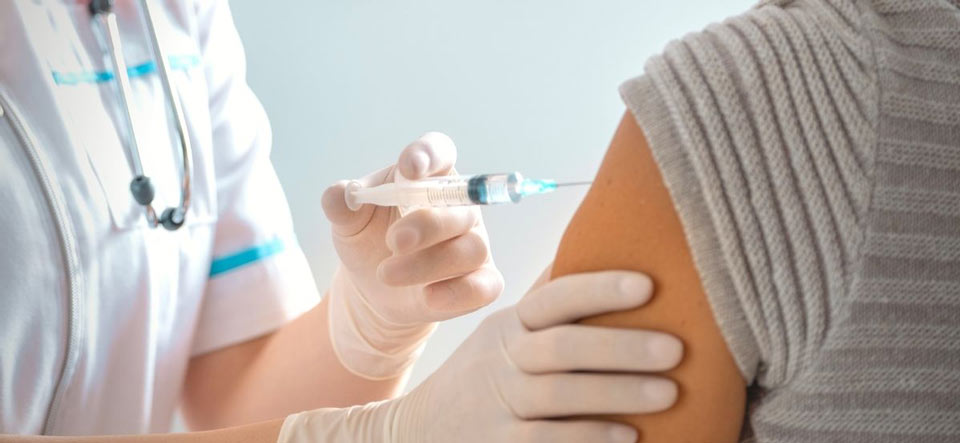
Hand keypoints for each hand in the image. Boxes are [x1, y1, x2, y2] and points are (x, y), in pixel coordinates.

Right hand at [278, 270, 683, 442]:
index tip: (648, 284)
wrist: (417, 432)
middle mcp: (504, 361)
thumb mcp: (505, 332)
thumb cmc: (483, 376)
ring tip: (668, 393)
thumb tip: (600, 245)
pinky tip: (629, 436)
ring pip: (560, 394)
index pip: (555, 298)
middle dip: (621, 346)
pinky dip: (588, 438)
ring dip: (616, 392)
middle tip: (676, 348)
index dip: (599, 288)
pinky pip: (545, 441)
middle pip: (563, 346)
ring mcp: (499, 405)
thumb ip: (549, 301)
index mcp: (511, 325)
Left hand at [321, 132, 503, 377]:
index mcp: (429, 177)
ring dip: (428, 263)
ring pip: (470, 249)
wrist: (376, 287)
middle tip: (394, 242)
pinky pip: (485, 286)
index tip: (410, 167)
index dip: (430, 155)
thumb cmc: (370, 239)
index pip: (440, 152)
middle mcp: (460, 207)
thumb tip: (338, 194)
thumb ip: (341, 204)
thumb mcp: (349, 221)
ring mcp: (474, 244)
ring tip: (386, 274)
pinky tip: (428, 297)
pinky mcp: (480, 281)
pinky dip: (458, 293)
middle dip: (428, 224)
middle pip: (462, 206)